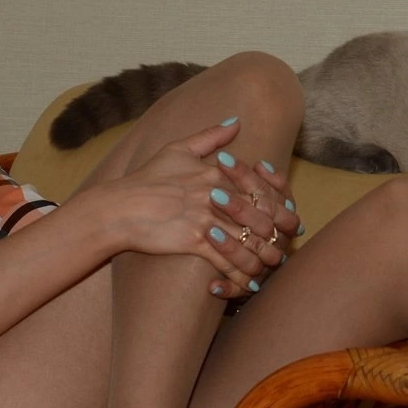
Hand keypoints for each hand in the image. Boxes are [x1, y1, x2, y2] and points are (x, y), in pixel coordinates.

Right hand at [93, 122, 291, 296]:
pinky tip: (248, 286)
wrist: (119, 207)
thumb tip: (235, 121)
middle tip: (283, 250)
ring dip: (263, 260)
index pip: (263, 190)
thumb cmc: (146, 178)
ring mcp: (207, 218)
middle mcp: (217, 195)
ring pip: (249, 243)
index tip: (288, 220)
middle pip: (263, 218)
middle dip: (278, 237)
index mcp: (219, 173)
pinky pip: (227, 262)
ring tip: (268, 269)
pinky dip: (240, 277)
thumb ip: (210, 136)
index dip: (280, 207)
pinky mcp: (195, 241)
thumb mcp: (177, 149)